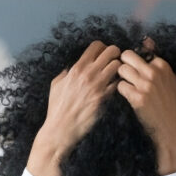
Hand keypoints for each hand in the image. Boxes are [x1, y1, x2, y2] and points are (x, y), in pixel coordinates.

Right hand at [27, 41, 119, 175]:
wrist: (61, 129)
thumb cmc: (57, 108)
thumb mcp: (56, 85)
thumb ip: (65, 73)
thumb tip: (71, 68)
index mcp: (77, 68)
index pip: (96, 45)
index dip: (103, 47)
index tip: (104, 54)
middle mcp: (88, 74)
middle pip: (111, 51)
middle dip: (116, 54)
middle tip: (115, 62)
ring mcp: (97, 86)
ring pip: (118, 66)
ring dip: (119, 69)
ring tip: (117, 75)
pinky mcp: (104, 98)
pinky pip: (117, 84)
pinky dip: (118, 84)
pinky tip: (115, 88)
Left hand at [117, 48, 175, 175]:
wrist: (171, 128)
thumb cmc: (171, 104)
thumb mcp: (172, 80)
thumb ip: (159, 60)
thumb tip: (147, 40)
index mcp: (163, 65)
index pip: (139, 52)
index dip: (134, 62)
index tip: (137, 72)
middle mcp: (154, 72)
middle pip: (126, 56)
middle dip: (123, 65)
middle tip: (126, 76)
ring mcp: (146, 85)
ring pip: (121, 70)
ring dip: (120, 78)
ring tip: (128, 87)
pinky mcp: (137, 98)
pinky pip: (120, 86)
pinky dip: (121, 92)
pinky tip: (128, 98)